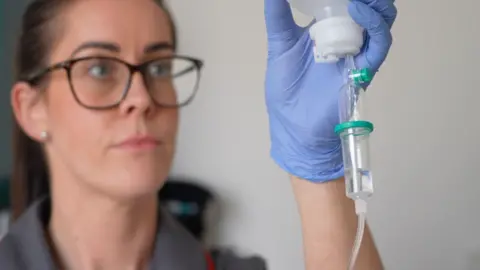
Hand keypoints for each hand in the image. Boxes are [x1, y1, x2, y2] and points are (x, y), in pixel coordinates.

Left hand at [264, 0, 396, 181]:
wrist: (294, 126)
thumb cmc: (286, 90)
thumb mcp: (279, 47)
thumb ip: (278, 18)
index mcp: (324, 30)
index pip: (343, 1)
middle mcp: (344, 37)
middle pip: (367, 8)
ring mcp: (356, 52)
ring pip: (380, 20)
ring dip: (375, 4)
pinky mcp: (364, 69)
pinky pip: (379, 44)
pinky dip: (374, 24)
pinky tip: (358, 9)